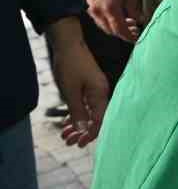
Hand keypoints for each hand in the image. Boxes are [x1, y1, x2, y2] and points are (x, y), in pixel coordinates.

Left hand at [46, 18, 109, 146]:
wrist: (69, 44)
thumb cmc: (70, 65)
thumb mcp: (71, 91)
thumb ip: (78, 111)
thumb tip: (83, 129)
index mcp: (100, 94)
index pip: (100, 120)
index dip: (90, 134)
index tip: (79, 143)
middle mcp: (101, 93)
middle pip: (95, 118)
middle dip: (82, 132)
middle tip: (68, 142)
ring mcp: (95, 89)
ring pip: (89, 112)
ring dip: (78, 125)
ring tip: (65, 134)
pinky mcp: (89, 86)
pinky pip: (85, 105)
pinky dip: (77, 114)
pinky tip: (68, 122)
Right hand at [81, 0, 145, 42]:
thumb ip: (134, 7)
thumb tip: (138, 20)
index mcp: (110, 8)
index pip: (120, 30)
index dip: (129, 36)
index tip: (137, 38)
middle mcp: (97, 10)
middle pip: (110, 30)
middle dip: (122, 33)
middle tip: (135, 30)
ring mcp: (88, 7)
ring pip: (102, 25)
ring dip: (114, 27)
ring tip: (128, 22)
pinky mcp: (85, 2)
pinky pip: (96, 17)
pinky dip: (106, 20)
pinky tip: (116, 14)